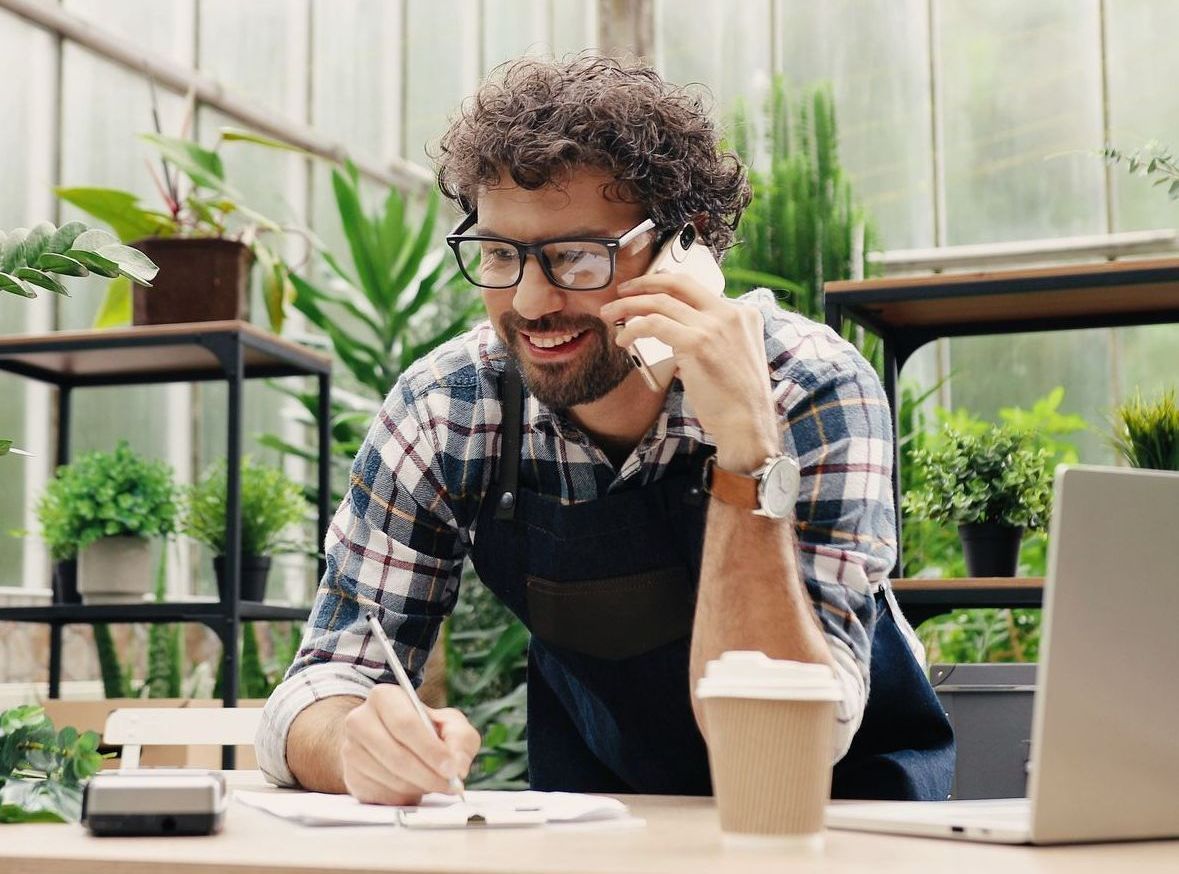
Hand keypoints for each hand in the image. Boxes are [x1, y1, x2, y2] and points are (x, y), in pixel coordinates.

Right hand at [340, 684, 480, 804]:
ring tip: (433, 782)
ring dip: (419, 787)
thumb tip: (458, 766)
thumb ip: (460, 739)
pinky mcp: (350, 777)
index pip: (406, 724)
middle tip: (450, 785)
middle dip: (429, 775)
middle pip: (397, 755)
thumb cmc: (423, 730)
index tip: (451, 769)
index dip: (431, 750)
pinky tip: (413, 787)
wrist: (389, 741)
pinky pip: (381, 796)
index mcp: (384, 697)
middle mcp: (360, 720)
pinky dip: (404, 797)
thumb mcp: (448, 723)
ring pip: (390, 779)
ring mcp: (350, 750)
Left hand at [601, 274, 779, 471]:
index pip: (697, 289)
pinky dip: (632, 328)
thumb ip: (711, 340)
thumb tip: (676, 337)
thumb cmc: (736, 400)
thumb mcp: (733, 357)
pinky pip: (653, 324)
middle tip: (622, 291)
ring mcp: (714, 326)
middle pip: (678, 283)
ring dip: (629, 306)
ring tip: (610, 314)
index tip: (647, 290)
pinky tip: (623, 339)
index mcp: (743, 314)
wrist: (747, 424)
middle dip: (644, 283)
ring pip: (660, 301)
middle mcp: (730, 313)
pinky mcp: (697, 343)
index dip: (666, 285)